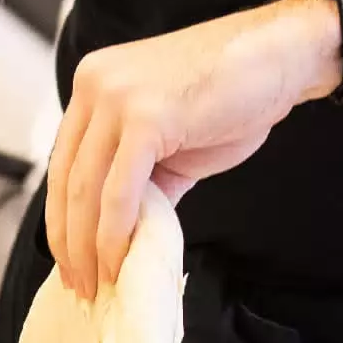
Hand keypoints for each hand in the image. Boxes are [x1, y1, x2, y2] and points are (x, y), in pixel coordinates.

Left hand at [47, 0, 339, 300]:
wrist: (280, 57)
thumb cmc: (234, 92)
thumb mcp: (173, 135)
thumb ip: (143, 176)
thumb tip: (124, 231)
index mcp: (94, 85)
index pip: (64, 162)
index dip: (63, 217)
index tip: (70, 259)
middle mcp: (94, 86)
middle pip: (65, 179)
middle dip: (69, 241)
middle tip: (80, 285)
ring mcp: (115, 99)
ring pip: (85, 190)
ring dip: (88, 247)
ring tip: (100, 285)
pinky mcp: (142, 118)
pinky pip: (118, 191)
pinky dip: (115, 234)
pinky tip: (121, 262)